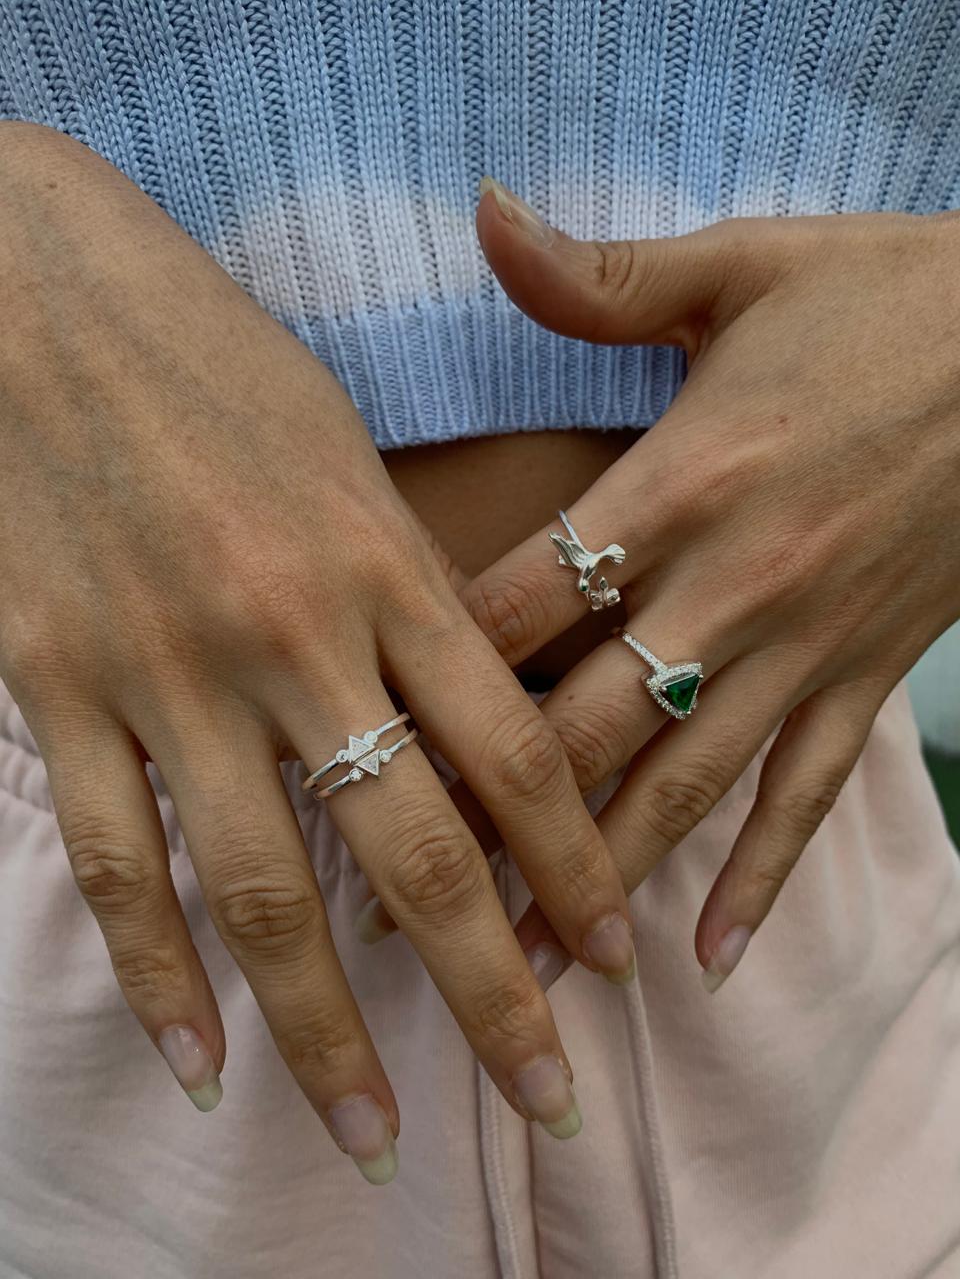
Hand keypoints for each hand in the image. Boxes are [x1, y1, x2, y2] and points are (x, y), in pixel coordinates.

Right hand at [0, 127, 633, 1177]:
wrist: (35, 293)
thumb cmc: (211, 359)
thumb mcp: (346, 455)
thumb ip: (406, 590)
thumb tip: (460, 711)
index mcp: (381, 559)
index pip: (513, 751)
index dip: (575, 868)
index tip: (613, 958)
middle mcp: (289, 631)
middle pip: (417, 850)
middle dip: (492, 990)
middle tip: (549, 1100)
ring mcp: (167, 669)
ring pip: (267, 889)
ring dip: (326, 1030)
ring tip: (374, 1134)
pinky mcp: (58, 687)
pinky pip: (119, 863)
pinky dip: (159, 974)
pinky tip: (200, 1057)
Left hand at [360, 180, 959, 992]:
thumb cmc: (882, 297)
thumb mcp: (739, 263)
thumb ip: (598, 272)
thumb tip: (482, 211)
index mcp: (681, 481)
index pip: (522, 603)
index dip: (428, 678)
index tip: (350, 744)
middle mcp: (734, 584)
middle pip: (581, 727)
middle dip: (485, 819)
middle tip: (397, 903)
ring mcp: (807, 645)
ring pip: (682, 787)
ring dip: (595, 882)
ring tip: (520, 968)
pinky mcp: (869, 677)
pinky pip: (808, 796)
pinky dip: (761, 877)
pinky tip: (702, 953)